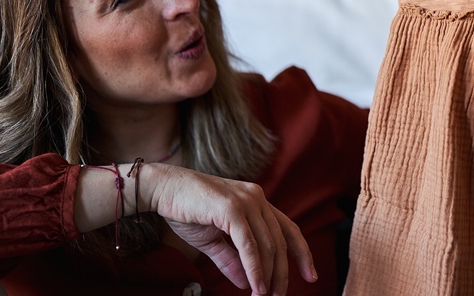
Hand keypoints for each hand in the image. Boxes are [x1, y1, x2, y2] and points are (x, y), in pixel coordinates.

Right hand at [147, 165, 315, 295]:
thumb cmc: (187, 211)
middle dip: (282, 272)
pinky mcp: (232, 208)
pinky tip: (255, 285)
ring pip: (267, 244)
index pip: (288, 229)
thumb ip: (231, 260)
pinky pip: (249, 244)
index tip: (310, 276)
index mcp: (257, 202)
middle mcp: (257, 198)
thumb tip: (246, 284)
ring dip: (268, 274)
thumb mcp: (213, 240)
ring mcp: (246, 201)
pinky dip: (254, 268)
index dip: (302, 253)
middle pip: (280, 240)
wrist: (163, 189)